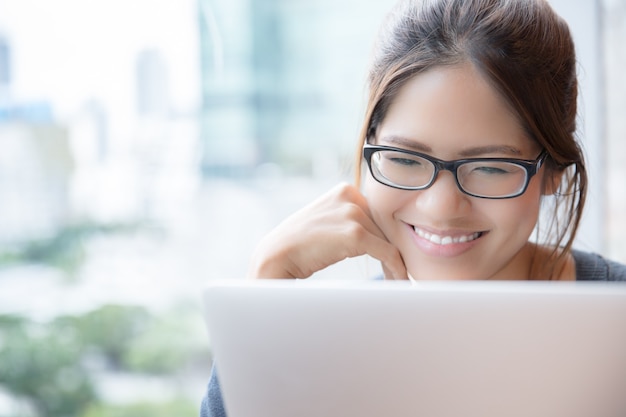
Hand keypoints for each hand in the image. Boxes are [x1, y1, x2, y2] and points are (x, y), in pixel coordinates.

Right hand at [247, 182, 407, 279]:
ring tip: (396, 277)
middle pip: (383, 226)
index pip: (376, 214)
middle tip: (397, 269)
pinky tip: (398, 278)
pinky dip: (396, 267)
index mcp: (345, 190)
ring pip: (387, 239)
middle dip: (390, 248)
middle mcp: (350, 196)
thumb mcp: (327, 220)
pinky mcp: (355, 234)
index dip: (385, 235)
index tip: (391, 253)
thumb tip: (380, 234)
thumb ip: (350, 218)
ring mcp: (352, 214)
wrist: (277, 255)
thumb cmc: (301, 243)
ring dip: (394, 260)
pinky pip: (387, 252)